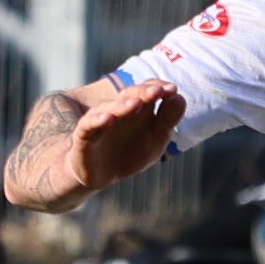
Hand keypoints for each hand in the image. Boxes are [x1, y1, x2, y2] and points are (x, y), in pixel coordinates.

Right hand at [69, 81, 184, 194]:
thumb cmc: (132, 153)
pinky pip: (88, 125)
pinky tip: (108, 119)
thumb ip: (168, 119)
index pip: (147, 89)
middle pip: (130, 95)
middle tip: (157, 91)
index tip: (172, 89)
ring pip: (109, 107)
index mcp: (138, 108)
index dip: (158, 87)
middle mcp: (119, 109)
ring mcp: (100, 120)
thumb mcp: (157, 139)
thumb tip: (179, 97)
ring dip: (122, 105)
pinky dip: (97, 120)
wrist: (104, 176)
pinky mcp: (84, 135)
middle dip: (143, 92)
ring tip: (135, 104)